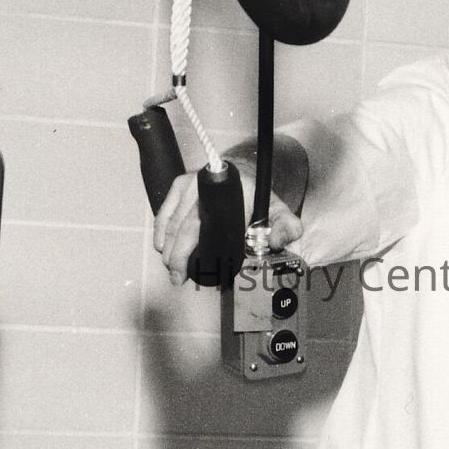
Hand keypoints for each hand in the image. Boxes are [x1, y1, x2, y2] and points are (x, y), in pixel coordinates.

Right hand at [152, 168, 302, 285]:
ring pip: (173, 221)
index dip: (211, 246)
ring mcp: (192, 183)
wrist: (241, 172)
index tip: (205, 268)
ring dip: (168, 249)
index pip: (221, 222)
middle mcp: (211, 185)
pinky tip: (163, 250)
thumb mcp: (278, 212)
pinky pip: (164, 214)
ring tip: (172, 270)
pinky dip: (161, 234)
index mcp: (238, 191)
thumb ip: (286, 227)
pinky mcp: (179, 185)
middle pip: (188, 225)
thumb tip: (279, 241)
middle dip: (180, 254)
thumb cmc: (257, 198)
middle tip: (178, 276)